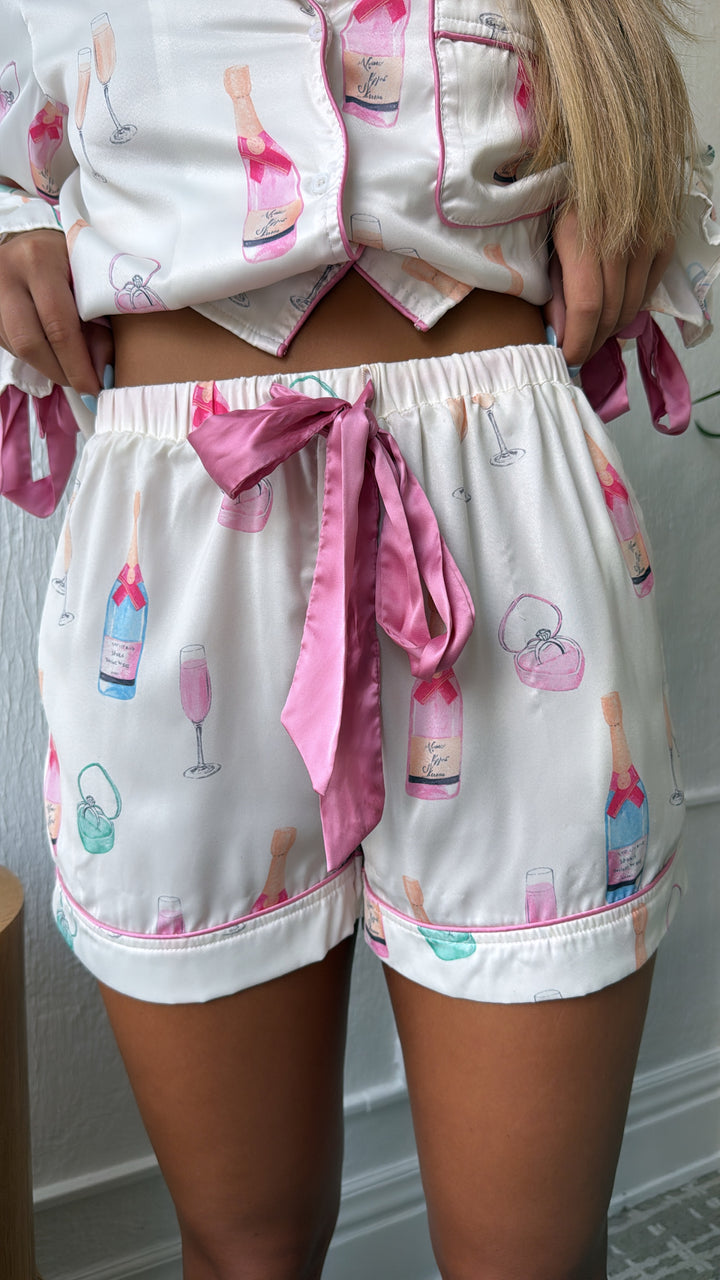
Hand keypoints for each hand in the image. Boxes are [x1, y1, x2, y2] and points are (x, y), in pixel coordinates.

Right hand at [0, 228, 112, 393]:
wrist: (34, 241)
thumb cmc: (70, 262)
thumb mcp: (91, 282)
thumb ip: (99, 325)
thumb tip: (101, 372)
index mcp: (39, 261)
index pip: (58, 325)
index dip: (76, 365)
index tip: (94, 387)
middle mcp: (7, 273)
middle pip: (29, 343)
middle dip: (59, 372)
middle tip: (83, 385)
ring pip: (16, 347)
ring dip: (47, 366)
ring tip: (70, 367)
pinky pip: (7, 344)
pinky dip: (33, 355)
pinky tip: (49, 350)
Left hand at [543, 207, 674, 369]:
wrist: (608, 152)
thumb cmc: (566, 193)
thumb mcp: (546, 233)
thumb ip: (552, 282)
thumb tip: (558, 332)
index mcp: (582, 235)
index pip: (586, 308)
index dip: (578, 342)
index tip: (567, 359)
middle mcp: (619, 238)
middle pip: (611, 313)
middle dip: (591, 342)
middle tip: (577, 352)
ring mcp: (647, 239)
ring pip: (632, 308)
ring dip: (610, 330)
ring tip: (592, 334)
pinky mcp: (663, 239)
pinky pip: (648, 291)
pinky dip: (630, 308)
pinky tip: (612, 310)